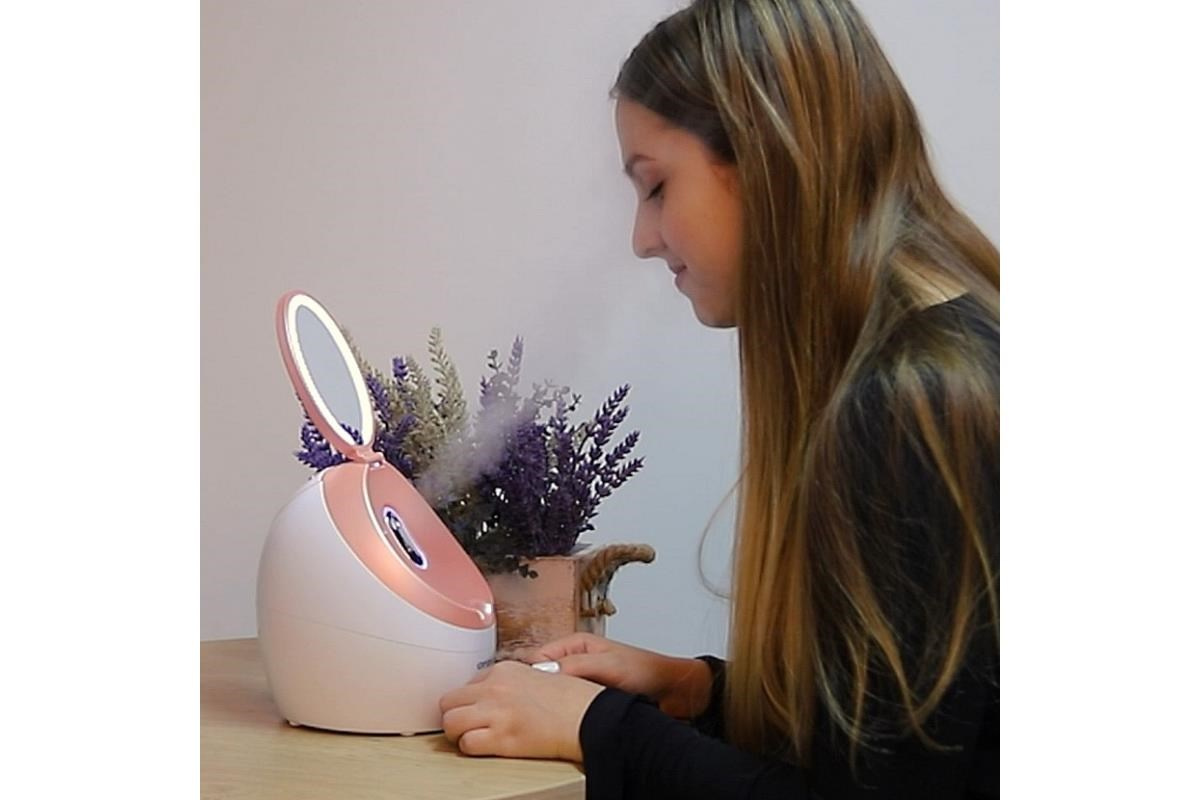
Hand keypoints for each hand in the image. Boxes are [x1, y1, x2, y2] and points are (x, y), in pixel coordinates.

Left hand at [439, 660, 603, 761]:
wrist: (588, 716)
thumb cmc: (572, 699)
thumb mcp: (538, 675)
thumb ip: (510, 681)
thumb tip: (493, 694)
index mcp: (504, 670)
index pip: (467, 684)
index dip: (471, 700)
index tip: (476, 708)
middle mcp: (495, 688)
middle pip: (449, 701)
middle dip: (456, 714)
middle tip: (466, 724)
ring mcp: (497, 713)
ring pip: (450, 722)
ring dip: (458, 732)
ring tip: (471, 736)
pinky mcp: (502, 738)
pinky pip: (466, 744)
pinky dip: (472, 748)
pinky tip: (485, 746)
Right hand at [530, 633, 713, 718]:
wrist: (673, 694)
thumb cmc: (647, 672)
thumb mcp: (608, 664)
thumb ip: (576, 665)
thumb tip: (542, 673)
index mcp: (575, 645)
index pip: (538, 657)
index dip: (527, 674)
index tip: (520, 689)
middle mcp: (574, 663)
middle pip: (541, 678)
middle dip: (534, 691)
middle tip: (526, 707)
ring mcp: (580, 684)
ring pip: (551, 695)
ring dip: (548, 705)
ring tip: (541, 717)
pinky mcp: (587, 703)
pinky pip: (565, 709)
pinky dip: (561, 716)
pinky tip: (558, 725)